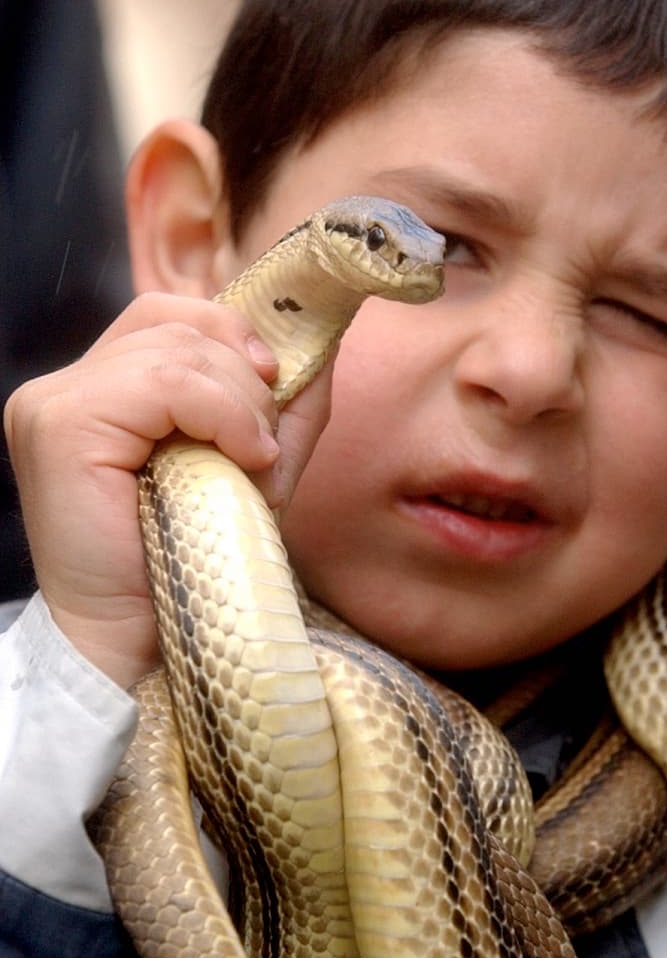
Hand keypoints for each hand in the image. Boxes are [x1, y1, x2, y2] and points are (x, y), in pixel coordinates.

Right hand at [3, 293, 330, 689]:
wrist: (143, 643)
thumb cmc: (197, 563)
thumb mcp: (257, 467)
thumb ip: (285, 404)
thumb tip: (322, 338)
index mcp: (100, 389)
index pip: (167, 313)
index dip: (231, 334)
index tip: (274, 384)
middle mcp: (65, 387)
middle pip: (178, 325)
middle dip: (246, 380)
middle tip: (263, 447)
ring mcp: (53, 402)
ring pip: (177, 351)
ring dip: (242, 405)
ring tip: (253, 462)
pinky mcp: (62, 426)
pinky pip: (165, 383)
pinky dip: (223, 415)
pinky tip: (242, 460)